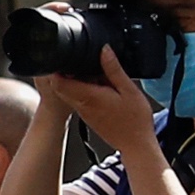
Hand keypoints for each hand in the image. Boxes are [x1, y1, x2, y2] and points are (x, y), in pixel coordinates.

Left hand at [54, 44, 161, 163]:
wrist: (135, 144)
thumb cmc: (135, 120)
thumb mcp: (130, 90)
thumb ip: (114, 70)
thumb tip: (104, 51)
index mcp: (89, 96)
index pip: (59, 80)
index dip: (58, 67)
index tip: (66, 57)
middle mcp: (81, 104)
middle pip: (61, 85)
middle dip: (67, 72)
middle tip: (83, 63)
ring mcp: (83, 112)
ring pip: (70, 92)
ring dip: (78, 81)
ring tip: (97, 76)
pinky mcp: (88, 116)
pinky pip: (79, 99)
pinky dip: (85, 90)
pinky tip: (103, 89)